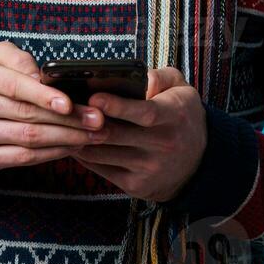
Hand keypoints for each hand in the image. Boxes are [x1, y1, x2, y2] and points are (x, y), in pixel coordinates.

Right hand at [0, 40, 110, 176]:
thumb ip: (16, 59)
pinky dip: (50, 154)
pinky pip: (22, 158)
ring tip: (92, 135)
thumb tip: (43, 78)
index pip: (14, 85)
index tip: (71, 102)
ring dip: (66, 138)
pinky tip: (69, 148)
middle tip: (97, 121)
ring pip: (28, 138)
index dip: (45, 95)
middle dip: (68, 119)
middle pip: (26, 114)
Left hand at [71, 66, 205, 203]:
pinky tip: (74, 140)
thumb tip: (140, 78)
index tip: (94, 96)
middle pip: (117, 135)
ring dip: (79, 138)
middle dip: (87, 121)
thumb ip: (161, 77)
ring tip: (63, 122)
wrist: (200, 163)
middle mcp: (163, 145)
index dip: (117, 106)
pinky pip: (101, 169)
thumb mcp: (182, 89)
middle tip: (66, 108)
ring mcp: (148, 169)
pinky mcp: (136, 186)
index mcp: (174, 117)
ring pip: (103, 153)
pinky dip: (84, 155)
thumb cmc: (182, 116)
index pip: (144, 113)